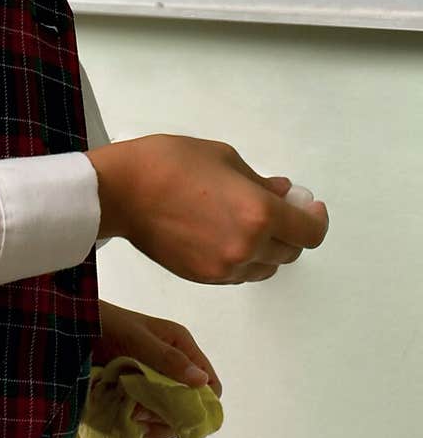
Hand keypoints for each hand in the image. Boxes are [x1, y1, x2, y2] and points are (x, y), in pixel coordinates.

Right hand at [84, 134, 328, 283]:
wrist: (122, 191)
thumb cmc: (172, 163)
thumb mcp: (224, 159)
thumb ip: (259, 182)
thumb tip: (283, 193)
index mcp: (258, 214)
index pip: (309, 232)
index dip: (315, 218)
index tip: (309, 206)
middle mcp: (248, 248)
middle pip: (291, 252)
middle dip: (291, 230)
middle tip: (279, 207)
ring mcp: (225, 269)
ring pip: (266, 267)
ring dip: (268, 247)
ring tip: (248, 222)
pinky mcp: (205, 278)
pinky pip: (239, 273)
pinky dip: (243, 257)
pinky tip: (225, 233)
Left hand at [92, 301, 221, 437]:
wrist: (73, 327)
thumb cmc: (107, 324)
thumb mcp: (137, 338)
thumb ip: (167, 359)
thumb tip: (201, 381)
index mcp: (181, 348)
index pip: (210, 385)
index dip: (202, 405)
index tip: (181, 417)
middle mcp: (172, 370)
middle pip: (189, 411)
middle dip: (169, 419)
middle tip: (143, 416)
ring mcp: (154, 386)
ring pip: (168, 421)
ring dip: (152, 427)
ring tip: (130, 418)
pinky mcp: (137, 399)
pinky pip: (147, 426)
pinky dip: (139, 433)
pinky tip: (125, 427)